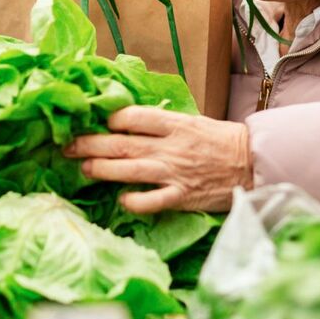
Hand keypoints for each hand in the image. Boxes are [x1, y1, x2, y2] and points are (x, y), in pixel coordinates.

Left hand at [63, 106, 253, 213]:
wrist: (253, 163)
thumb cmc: (221, 140)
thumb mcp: (192, 120)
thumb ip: (162, 122)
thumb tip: (127, 120)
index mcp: (174, 123)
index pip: (132, 117)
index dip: (108, 119)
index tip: (91, 122)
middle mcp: (170, 147)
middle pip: (121, 144)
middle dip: (89, 144)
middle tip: (67, 145)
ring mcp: (175, 173)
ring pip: (129, 171)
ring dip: (101, 170)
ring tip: (82, 168)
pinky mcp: (181, 196)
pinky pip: (150, 201)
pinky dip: (133, 201)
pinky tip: (121, 199)